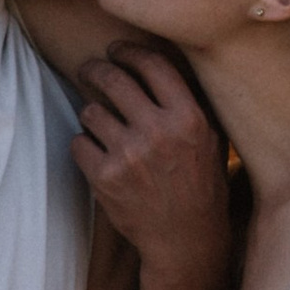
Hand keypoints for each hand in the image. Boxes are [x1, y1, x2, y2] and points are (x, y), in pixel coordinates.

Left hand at [68, 47, 232, 280]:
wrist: (185, 239)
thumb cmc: (200, 184)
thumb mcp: (211, 139)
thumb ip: (190, 101)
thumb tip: (161, 62)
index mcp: (188, 118)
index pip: (151, 65)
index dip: (129, 51)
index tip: (117, 50)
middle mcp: (158, 132)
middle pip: (114, 79)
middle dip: (95, 69)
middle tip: (89, 69)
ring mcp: (129, 155)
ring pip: (91, 111)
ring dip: (91, 113)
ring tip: (99, 122)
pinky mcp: (105, 178)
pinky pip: (78, 142)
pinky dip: (84, 145)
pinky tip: (97, 152)